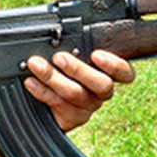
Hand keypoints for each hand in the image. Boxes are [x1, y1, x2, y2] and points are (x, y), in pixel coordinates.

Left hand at [0, 49, 134, 156]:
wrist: (38, 101)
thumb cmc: (57, 69)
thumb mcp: (67, 56)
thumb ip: (71, 49)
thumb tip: (58, 37)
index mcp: (105, 73)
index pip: (124, 73)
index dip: (115, 66)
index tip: (96, 54)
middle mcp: (100, 92)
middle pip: (102, 84)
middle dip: (79, 69)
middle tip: (59, 57)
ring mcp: (87, 107)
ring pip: (76, 94)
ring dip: (53, 77)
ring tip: (36, 65)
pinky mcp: (72, 119)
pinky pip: (59, 105)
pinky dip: (42, 91)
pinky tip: (31, 82)